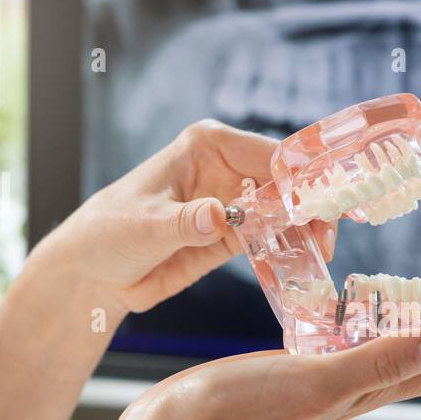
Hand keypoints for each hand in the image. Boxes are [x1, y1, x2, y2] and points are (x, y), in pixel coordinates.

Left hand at [36, 119, 336, 312]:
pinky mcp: (233, 235)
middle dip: (312, 205)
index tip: (320, 202)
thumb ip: (184, 222)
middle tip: (327, 236)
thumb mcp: (143, 226)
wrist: (93, 273)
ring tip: (322, 253)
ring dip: (307, 230)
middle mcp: (227, 169)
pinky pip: (273, 239)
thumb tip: (218, 215)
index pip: (268, 155)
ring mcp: (234, 203)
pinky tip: (305, 264)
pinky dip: (291, 250)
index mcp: (207, 146)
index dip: (299, 176)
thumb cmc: (107, 232)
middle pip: (286, 183)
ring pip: (286, 211)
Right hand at [102, 329, 420, 419]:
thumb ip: (380, 361)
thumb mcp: (320, 381)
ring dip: (405, 345)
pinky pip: (328, 348)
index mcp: (360, 393)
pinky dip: (347, 334)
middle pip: (413, 370)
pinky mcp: (280, 375)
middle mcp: (344, 392)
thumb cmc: (242, 411)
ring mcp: (312, 385)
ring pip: (373, 360)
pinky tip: (339, 325)